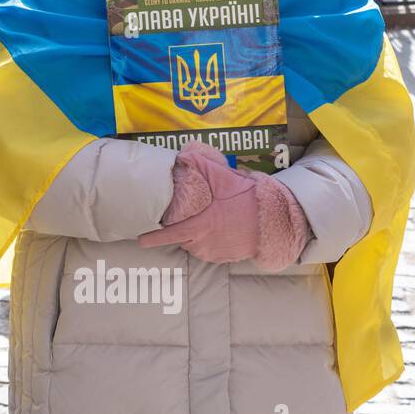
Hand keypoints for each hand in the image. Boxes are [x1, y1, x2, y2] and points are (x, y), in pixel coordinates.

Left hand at [138, 141, 308, 270]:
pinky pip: (210, 252)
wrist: (275, 219)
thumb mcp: (224, 178)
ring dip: (196, 235)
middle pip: (182, 239)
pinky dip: (208, 242)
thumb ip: (201, 165)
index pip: (169, 234)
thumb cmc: (247, 198)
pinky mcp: (226, 258)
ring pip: (195, 246)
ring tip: (208, 220)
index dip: (153, 238)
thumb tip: (183, 155)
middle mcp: (204, 243)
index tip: (140, 240)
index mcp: (199, 225)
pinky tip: (218, 230)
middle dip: (181, 229)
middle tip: (190, 215)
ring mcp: (216, 253)